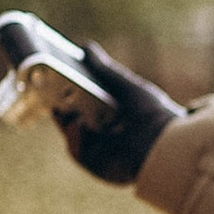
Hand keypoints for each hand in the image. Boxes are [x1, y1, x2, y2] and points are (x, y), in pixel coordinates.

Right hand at [52, 42, 183, 186]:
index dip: (69, 94)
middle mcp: (107, 135)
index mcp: (114, 116)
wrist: (165, 142)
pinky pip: (78, 152)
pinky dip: (76, 138)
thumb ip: (103, 68)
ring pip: (74, 136)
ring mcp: (102, 152)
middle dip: (62, 107)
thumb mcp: (124, 85)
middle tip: (48, 93)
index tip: (56, 81)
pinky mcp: (99, 166)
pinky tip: (78, 125)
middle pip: (75, 121)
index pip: (86, 104)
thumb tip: (85, 46)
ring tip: (60, 107)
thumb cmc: (151, 113)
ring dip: (66, 122)